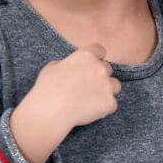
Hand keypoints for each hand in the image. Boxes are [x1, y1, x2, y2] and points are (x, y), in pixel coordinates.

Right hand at [10, 43, 120, 162]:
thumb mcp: (52, 67)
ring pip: (115, 85)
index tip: (90, 66)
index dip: (96, 58)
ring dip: (106, 91)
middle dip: (99, 76)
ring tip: (90, 99)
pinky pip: (112, 104)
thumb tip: (71, 65)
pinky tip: (89, 110)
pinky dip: (104, 108)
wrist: (49, 112)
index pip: (100, 50)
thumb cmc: (47, 89)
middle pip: (108, 69)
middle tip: (85, 87)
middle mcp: (100, 68)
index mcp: (86, 55)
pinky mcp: (109, 102)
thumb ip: (67, 63)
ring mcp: (107, 85)